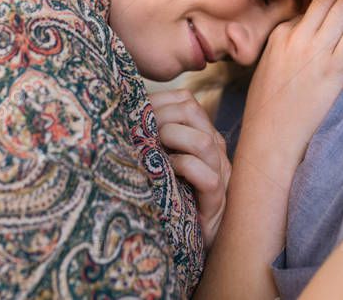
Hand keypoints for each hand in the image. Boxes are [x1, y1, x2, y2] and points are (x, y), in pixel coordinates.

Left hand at [150, 89, 230, 248]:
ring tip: (154, 148)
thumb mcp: (156, 159)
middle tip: (141, 131)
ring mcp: (219, 173)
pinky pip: (209, 177)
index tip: (135, 112)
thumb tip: (122, 112)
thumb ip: (149, 136)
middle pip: (194, 113)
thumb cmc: (166, 195)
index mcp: (200, 133)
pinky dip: (185, 168)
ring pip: (204, 141)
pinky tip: (166, 172)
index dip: (159, 101)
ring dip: (173, 139)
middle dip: (162, 117)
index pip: (186, 101)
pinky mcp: (217, 200)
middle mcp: (214, 149)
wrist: (184, 241)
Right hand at [241, 0, 342, 169]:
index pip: (314, 2)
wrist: (270, 144)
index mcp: (280, 34)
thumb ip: (290, 46)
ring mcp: (315, 50)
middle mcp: (297, 36)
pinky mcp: (335, 68)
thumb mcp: (271, 68)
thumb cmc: (272, 113)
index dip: (333, 6)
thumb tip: (317, 33)